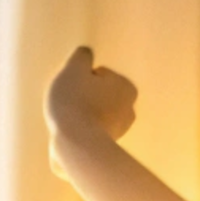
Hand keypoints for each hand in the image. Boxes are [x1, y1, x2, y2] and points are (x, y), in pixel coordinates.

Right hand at [44, 45, 137, 169]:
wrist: (76, 145)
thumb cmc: (75, 102)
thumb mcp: (74, 69)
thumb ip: (82, 56)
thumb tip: (86, 53)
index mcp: (128, 88)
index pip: (96, 74)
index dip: (80, 79)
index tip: (77, 89)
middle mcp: (129, 110)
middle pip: (94, 93)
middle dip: (82, 96)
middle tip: (71, 104)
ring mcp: (119, 131)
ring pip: (90, 112)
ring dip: (78, 113)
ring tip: (70, 120)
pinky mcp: (106, 147)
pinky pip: (87, 131)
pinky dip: (79, 130)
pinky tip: (72, 135)